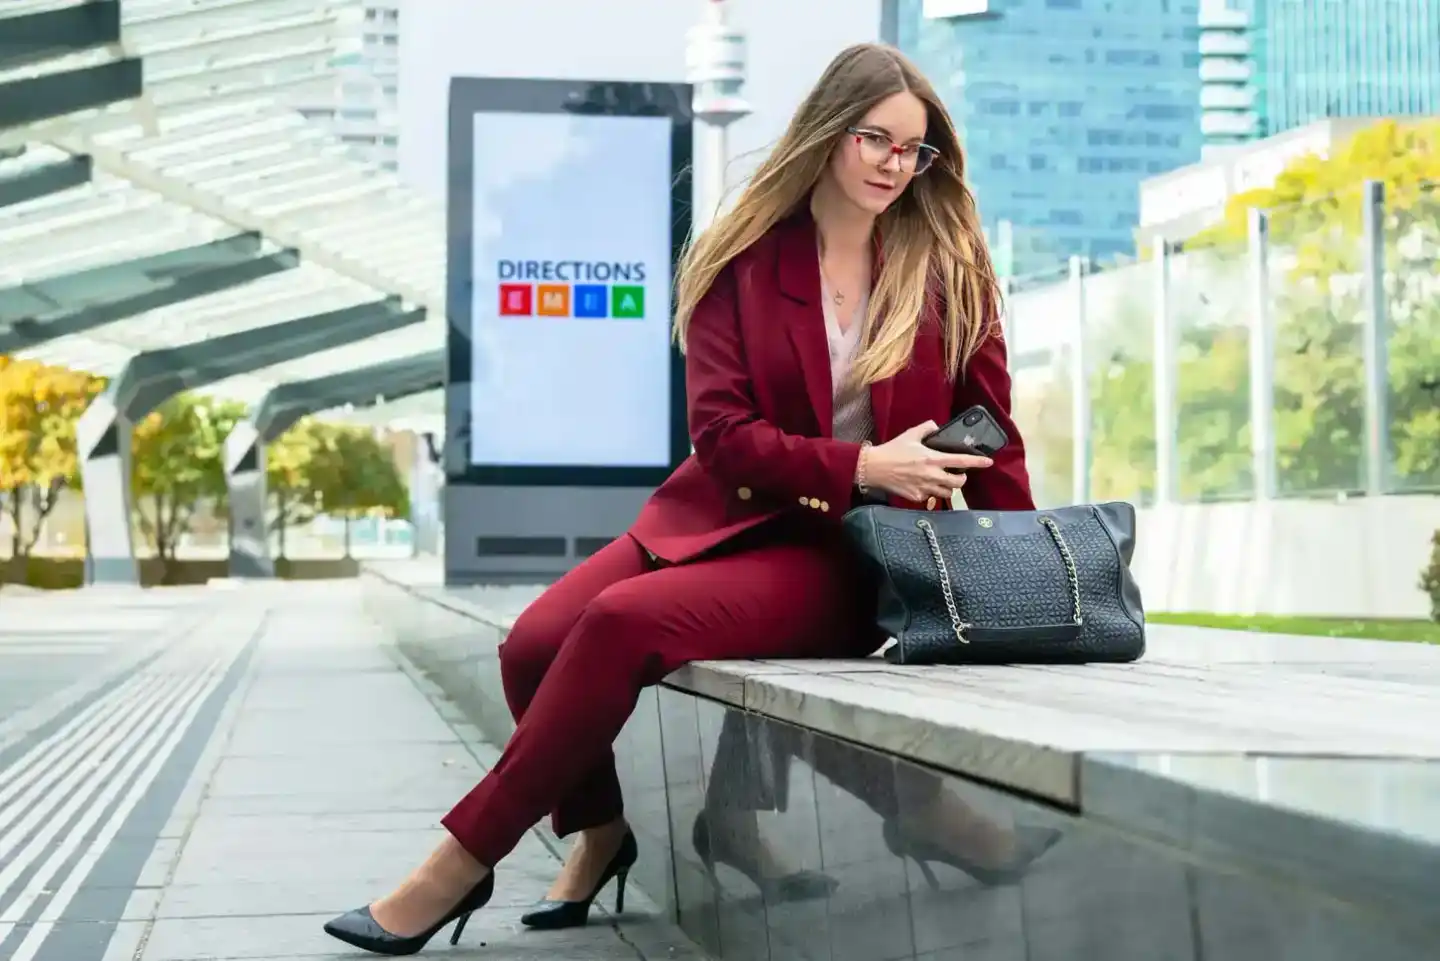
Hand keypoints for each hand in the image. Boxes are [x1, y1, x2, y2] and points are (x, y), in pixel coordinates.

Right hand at [863, 422, 993, 501]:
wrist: (873, 468)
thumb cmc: (892, 451)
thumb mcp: (910, 434)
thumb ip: (927, 428)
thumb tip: (937, 427)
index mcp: (932, 458)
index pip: (961, 460)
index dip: (977, 462)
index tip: (988, 462)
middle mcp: (931, 475)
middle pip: (958, 482)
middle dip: (962, 478)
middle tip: (958, 474)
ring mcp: (924, 488)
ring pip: (947, 492)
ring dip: (948, 487)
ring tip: (941, 481)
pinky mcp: (916, 497)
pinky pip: (931, 498)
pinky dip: (931, 493)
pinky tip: (924, 486)